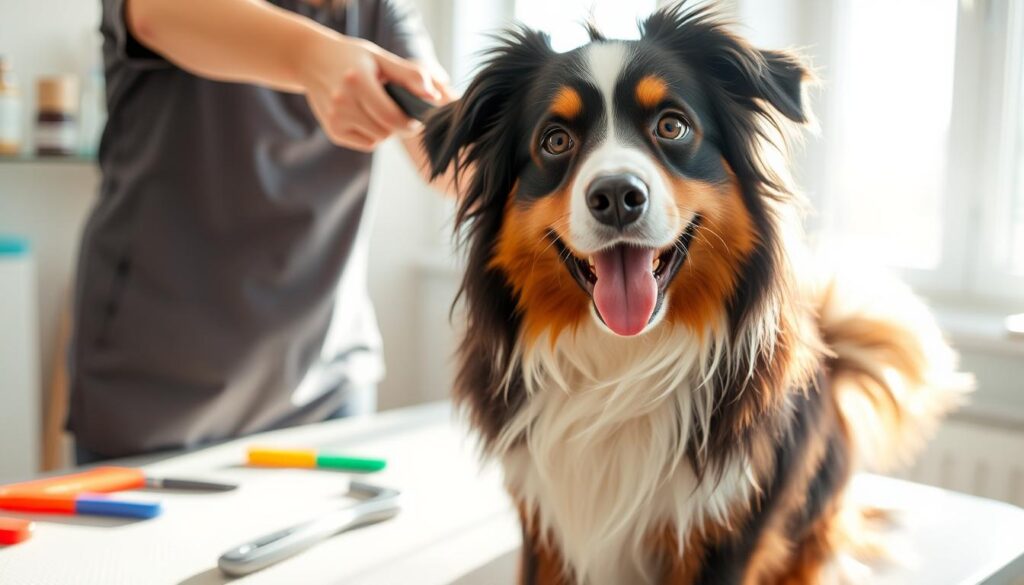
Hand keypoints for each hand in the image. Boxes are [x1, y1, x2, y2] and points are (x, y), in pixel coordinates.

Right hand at [298, 32, 444, 151]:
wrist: (312, 60)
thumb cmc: (353, 58)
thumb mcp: (381, 58)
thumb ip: (410, 75)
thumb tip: (433, 96)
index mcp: (357, 81)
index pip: (391, 117)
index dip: (410, 122)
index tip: (417, 117)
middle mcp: (342, 102)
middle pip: (386, 131)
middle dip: (399, 124)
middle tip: (399, 108)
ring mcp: (335, 119)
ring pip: (378, 139)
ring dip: (386, 129)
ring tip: (379, 108)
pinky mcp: (333, 131)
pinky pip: (366, 143)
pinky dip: (373, 134)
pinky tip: (366, 115)